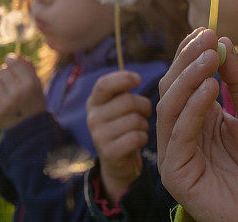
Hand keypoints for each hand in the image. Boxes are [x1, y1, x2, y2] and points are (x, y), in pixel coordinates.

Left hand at [0, 54, 45, 132]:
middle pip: (2, 71)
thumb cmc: (34, 105)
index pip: (15, 62)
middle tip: (6, 78)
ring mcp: (6, 103)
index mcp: (31, 84)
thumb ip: (28, 70)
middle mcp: (19, 93)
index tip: (9, 61)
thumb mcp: (36, 87)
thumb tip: (17, 55)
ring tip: (1, 89)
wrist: (31, 132)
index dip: (10, 59)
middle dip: (3, 73)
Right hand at [86, 71, 150, 202]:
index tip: (138, 79)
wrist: (118, 161)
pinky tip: (138, 140)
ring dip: (144, 124)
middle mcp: (92, 117)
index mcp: (94, 101)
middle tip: (145, 112)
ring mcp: (98, 135)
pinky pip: (136, 137)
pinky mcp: (107, 152)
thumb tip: (137, 75)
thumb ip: (125, 89)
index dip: (123, 78)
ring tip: (139, 128)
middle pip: (127, 101)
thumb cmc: (125, 125)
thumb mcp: (120, 105)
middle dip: (144, 106)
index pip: (104, 84)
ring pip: (134, 120)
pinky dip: (143, 138)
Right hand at [156, 29, 237, 221]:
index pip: (185, 78)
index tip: (206, 30)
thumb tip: (224, 43)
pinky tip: (210, 89)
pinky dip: (192, 108)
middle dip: (187, 60)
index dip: (190, 53)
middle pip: (172, 87)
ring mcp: (176, 151)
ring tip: (210, 59)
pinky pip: (178, 133)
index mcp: (199, 116)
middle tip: (206, 39)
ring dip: (188, 78)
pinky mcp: (175, 171)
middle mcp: (183, 130)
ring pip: (168, 106)